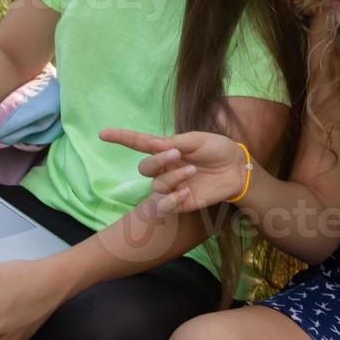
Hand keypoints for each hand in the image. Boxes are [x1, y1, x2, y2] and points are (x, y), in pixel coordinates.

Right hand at [98, 127, 248, 212]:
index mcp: (166, 149)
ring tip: (194, 172)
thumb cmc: (217, 149)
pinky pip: (165, 205)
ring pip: (157, 185)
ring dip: (173, 177)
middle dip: (157, 161)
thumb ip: (174, 143)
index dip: (120, 138)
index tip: (102, 134)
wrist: (236, 168)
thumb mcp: (196, 139)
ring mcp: (172, 185)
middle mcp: (165, 168)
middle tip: (177, 154)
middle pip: (144, 168)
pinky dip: (172, 199)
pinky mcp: (181, 202)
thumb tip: (153, 145)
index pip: (138, 143)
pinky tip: (186, 192)